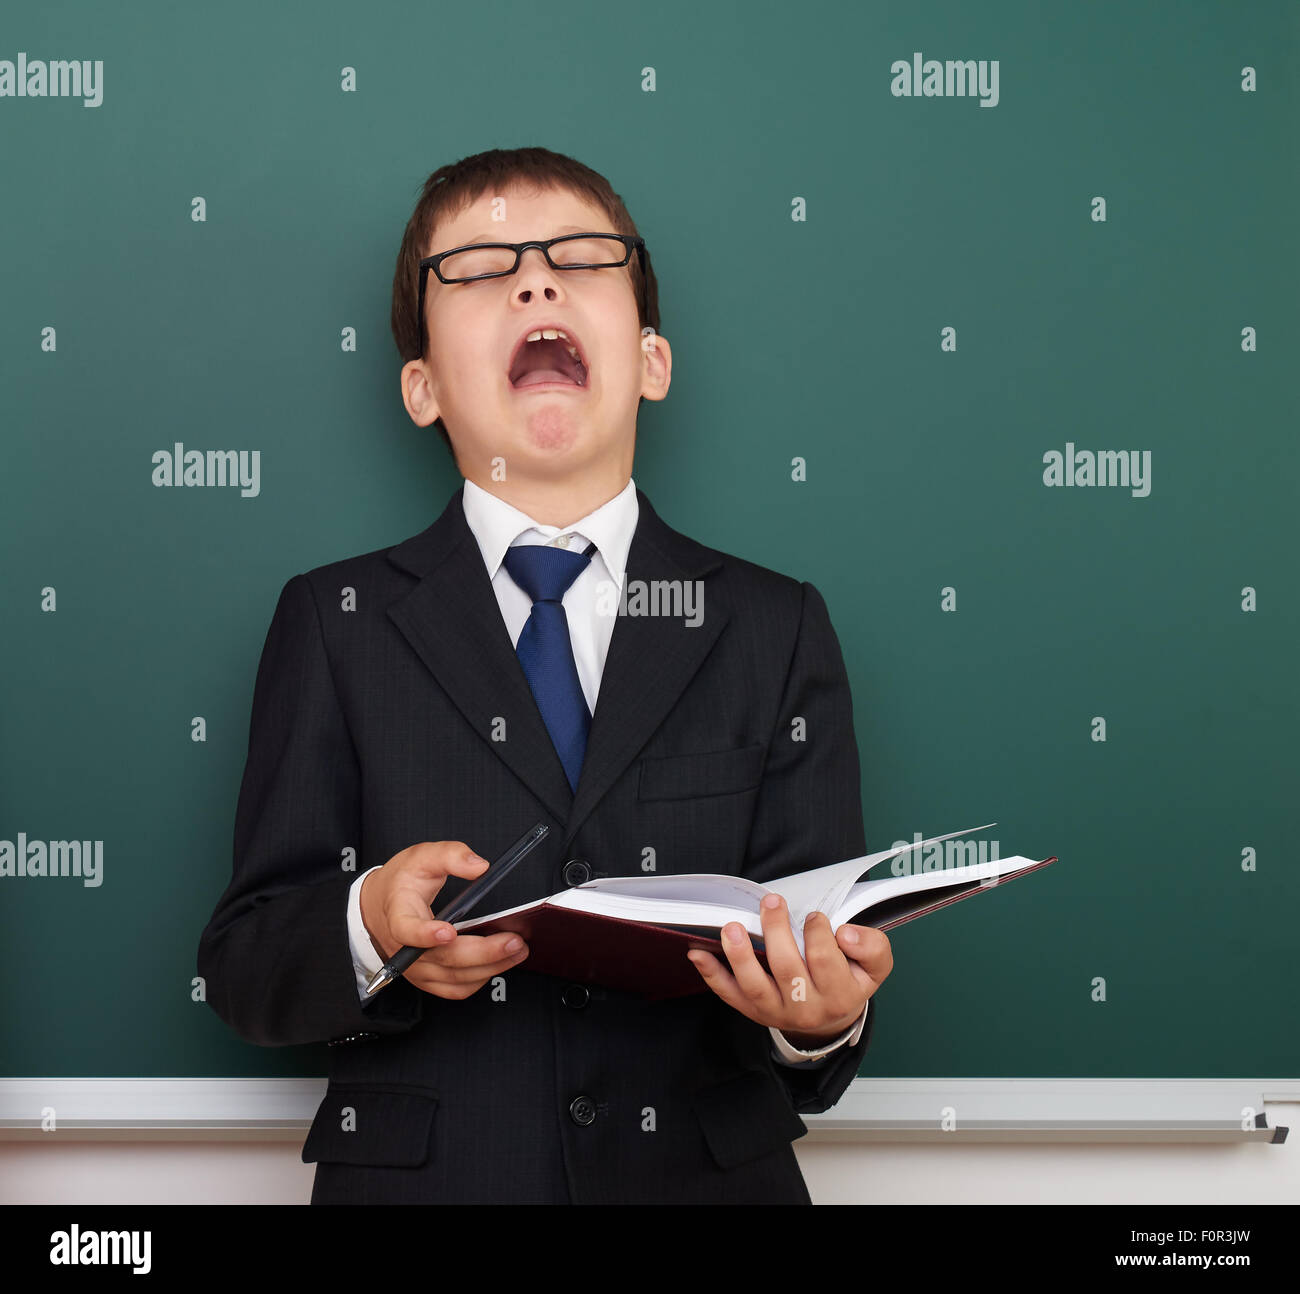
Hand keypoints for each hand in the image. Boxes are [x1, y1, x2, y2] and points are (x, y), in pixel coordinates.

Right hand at [360, 840, 528, 999]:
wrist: (378, 907)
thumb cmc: (401, 883)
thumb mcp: (421, 857)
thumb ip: (450, 855)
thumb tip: (479, 866)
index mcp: (399, 914)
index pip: (407, 930)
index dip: (426, 934)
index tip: (448, 931)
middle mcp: (405, 949)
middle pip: (444, 958)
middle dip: (483, 952)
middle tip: (513, 941)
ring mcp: (417, 968)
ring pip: (455, 978)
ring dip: (490, 967)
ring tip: (518, 950)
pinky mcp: (429, 979)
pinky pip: (456, 989)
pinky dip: (481, 979)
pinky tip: (500, 963)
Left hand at [686, 895, 891, 1045]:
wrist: (831, 1018)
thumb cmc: (849, 980)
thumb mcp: (874, 967)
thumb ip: (872, 947)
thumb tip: (845, 933)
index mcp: (839, 995)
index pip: (825, 961)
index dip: (817, 933)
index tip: (813, 915)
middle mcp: (806, 1009)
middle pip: (788, 969)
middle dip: (777, 932)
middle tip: (772, 901)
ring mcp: (776, 1012)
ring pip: (755, 986)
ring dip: (740, 955)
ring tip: (731, 927)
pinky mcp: (753, 1011)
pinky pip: (730, 994)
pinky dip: (711, 974)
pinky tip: (697, 952)